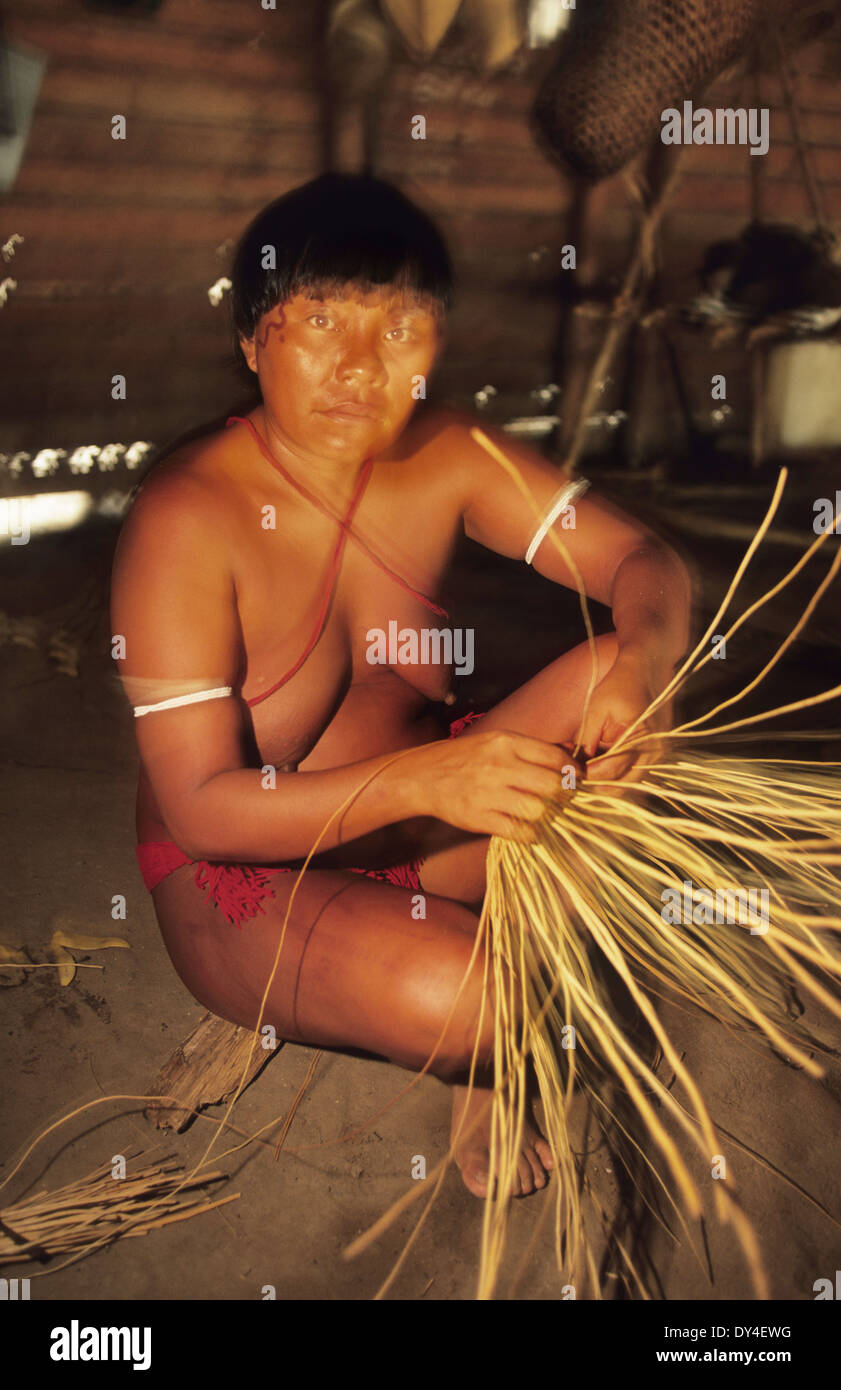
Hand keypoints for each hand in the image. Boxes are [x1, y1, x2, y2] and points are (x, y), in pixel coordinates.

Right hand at [409, 729, 583, 841]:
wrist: (423, 775)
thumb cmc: (466, 758)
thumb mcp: (497, 742)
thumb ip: (532, 748)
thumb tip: (571, 750)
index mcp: (506, 742)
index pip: (555, 757)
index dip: (574, 772)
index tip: (578, 780)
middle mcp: (499, 765)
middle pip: (552, 785)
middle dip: (566, 796)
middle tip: (565, 800)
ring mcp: (488, 792)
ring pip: (538, 810)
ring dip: (548, 817)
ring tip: (546, 816)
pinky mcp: (478, 817)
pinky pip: (518, 831)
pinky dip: (530, 834)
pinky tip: (528, 830)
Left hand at [576, 651, 671, 786]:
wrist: (646, 667)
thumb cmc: (621, 683)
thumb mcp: (597, 708)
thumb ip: (586, 739)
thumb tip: (572, 766)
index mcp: (643, 740)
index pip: (611, 772)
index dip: (586, 775)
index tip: (566, 772)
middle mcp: (654, 754)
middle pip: (619, 786)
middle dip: (593, 782)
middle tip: (569, 772)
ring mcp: (654, 757)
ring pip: (623, 784)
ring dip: (600, 779)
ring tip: (578, 763)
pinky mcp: (650, 757)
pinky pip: (628, 774)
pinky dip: (609, 771)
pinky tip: (590, 759)